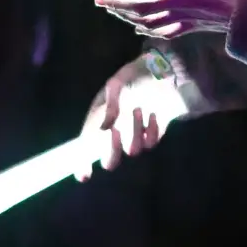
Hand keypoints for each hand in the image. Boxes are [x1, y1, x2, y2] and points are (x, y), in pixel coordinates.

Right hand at [75, 59, 184, 178]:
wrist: (163, 72)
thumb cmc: (134, 76)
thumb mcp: (116, 86)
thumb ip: (109, 107)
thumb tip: (102, 130)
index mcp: (99, 120)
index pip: (86, 149)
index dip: (83, 164)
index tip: (84, 175)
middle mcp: (115, 132)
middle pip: (109, 160)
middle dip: (112, 151)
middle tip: (116, 133)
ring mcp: (134, 135)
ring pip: (132, 151)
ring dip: (134, 132)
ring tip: (139, 110)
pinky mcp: (153, 134)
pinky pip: (151, 143)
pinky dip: (152, 131)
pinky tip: (154, 115)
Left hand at [95, 0, 246, 39]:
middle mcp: (176, 3)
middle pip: (138, 7)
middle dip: (116, 5)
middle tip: (98, 2)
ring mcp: (181, 18)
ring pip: (146, 21)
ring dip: (126, 17)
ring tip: (112, 12)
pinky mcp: (189, 28)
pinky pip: (162, 31)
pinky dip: (146, 30)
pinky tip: (138, 28)